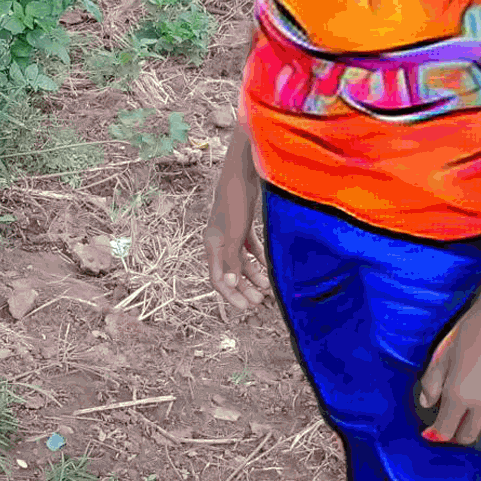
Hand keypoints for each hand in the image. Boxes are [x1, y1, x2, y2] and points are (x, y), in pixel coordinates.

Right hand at [203, 137, 270, 313]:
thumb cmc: (235, 201)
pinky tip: (268, 267)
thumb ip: (232, 260)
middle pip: (230, 272)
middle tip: (259, 302)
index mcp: (212, 244)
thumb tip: (229, 285)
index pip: (218, 278)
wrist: (243, 172)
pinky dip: (258, 258)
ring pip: (241, 261)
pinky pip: (249, 247)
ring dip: (252, 275)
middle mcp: (219, 240)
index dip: (231, 295)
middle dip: (244, 288)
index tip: (247, 308)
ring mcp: (231, 232)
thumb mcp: (234, 234)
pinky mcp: (243, 223)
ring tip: (267, 287)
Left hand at [417, 294, 480, 446]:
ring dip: (477, 423)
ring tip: (471, 409)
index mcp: (459, 395)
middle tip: (451, 420)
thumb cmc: (469, 330)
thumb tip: (427, 403)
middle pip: (468, 436)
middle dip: (456, 432)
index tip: (431, 431)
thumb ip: (432, 382)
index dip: (436, 434)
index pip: (445, 431)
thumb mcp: (443, 354)